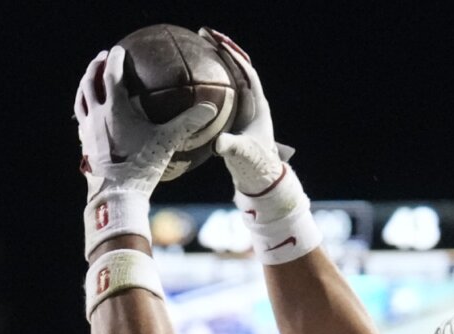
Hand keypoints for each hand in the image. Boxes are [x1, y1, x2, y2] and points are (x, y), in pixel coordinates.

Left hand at [73, 45, 220, 199]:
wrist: (115, 195)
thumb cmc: (141, 167)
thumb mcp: (167, 143)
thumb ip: (187, 123)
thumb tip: (210, 109)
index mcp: (114, 108)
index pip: (111, 74)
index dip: (115, 59)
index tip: (119, 50)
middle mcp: (96, 116)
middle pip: (89, 82)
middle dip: (95, 67)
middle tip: (102, 58)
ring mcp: (87, 131)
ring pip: (80, 100)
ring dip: (85, 86)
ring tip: (91, 81)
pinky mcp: (84, 147)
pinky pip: (82, 122)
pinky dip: (86, 111)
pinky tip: (93, 117)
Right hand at [200, 28, 290, 195]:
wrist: (261, 179)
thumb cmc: (254, 167)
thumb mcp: (241, 155)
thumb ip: (231, 147)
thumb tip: (219, 144)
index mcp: (258, 105)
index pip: (246, 71)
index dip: (232, 54)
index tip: (215, 41)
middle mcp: (254, 102)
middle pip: (238, 66)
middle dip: (223, 48)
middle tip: (203, 34)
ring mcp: (245, 107)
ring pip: (231, 76)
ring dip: (217, 60)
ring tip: (198, 46)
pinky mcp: (236, 115)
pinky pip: (223, 90)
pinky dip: (211, 79)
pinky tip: (193, 75)